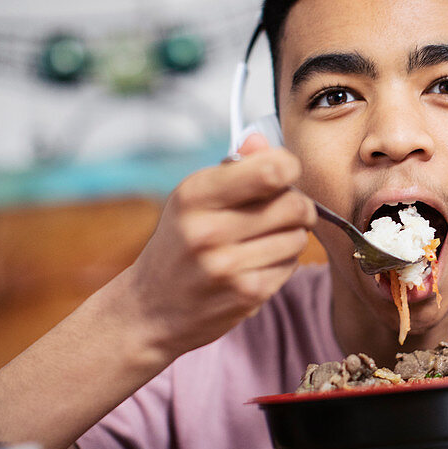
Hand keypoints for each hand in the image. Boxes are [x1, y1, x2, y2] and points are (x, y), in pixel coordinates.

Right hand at [118, 133, 316, 363]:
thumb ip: (233, 168)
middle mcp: (207, 229)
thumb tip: (262, 140)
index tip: (284, 175)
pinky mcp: (245, 294)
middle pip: (294, 204)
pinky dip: (283, 263)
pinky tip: (257, 264)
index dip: (289, 168)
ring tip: (264, 241)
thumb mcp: (193, 199)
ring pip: (297, 237)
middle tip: (286, 211)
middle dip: (298, 206)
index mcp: (195, 194)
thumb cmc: (180, 243)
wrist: (150, 308)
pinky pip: (291, 266)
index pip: (271, 169)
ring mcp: (227, 265)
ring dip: (291, 237)